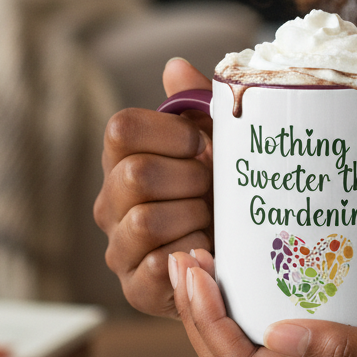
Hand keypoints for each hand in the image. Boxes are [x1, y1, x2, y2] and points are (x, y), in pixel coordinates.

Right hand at [94, 58, 213, 316]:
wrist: (247, 261)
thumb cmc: (229, 197)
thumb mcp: (222, 146)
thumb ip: (199, 106)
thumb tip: (175, 65)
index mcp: (123, 161)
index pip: (122, 128)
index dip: (171, 132)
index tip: (203, 147)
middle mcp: (110, 204)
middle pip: (135, 173)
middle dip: (189, 179)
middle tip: (212, 190)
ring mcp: (119, 249)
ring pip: (144, 220)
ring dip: (193, 217)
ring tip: (213, 222)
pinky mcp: (136, 290)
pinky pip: (157, 264)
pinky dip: (193, 254)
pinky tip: (209, 252)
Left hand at [169, 250, 356, 356]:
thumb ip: (354, 349)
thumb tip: (278, 337)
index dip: (204, 322)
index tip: (194, 268)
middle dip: (200, 315)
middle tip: (190, 257)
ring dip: (223, 314)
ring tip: (213, 262)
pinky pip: (282, 348)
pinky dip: (256, 313)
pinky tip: (263, 274)